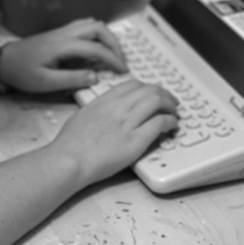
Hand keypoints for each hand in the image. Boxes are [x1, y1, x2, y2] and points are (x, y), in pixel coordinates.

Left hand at [0, 18, 127, 92]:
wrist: (3, 60)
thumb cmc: (21, 73)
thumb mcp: (45, 82)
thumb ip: (72, 79)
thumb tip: (96, 76)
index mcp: (62, 45)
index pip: (96, 47)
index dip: (113, 59)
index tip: (123, 71)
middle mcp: (65, 33)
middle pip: (98, 28)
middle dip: (114, 44)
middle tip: (121, 62)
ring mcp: (62, 31)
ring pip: (92, 24)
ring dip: (106, 37)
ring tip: (112, 55)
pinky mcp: (60, 33)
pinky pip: (84, 26)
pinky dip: (97, 35)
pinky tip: (97, 48)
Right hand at [48, 79, 178, 185]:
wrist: (69, 159)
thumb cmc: (69, 144)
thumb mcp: (81, 116)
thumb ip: (95, 109)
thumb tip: (100, 111)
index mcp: (105, 100)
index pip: (133, 85)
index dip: (147, 88)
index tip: (152, 94)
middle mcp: (118, 107)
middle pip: (149, 89)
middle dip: (164, 94)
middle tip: (171, 102)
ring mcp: (128, 122)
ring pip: (158, 101)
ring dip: (170, 106)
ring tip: (174, 114)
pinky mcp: (136, 140)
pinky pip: (160, 122)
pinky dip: (170, 122)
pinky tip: (171, 127)